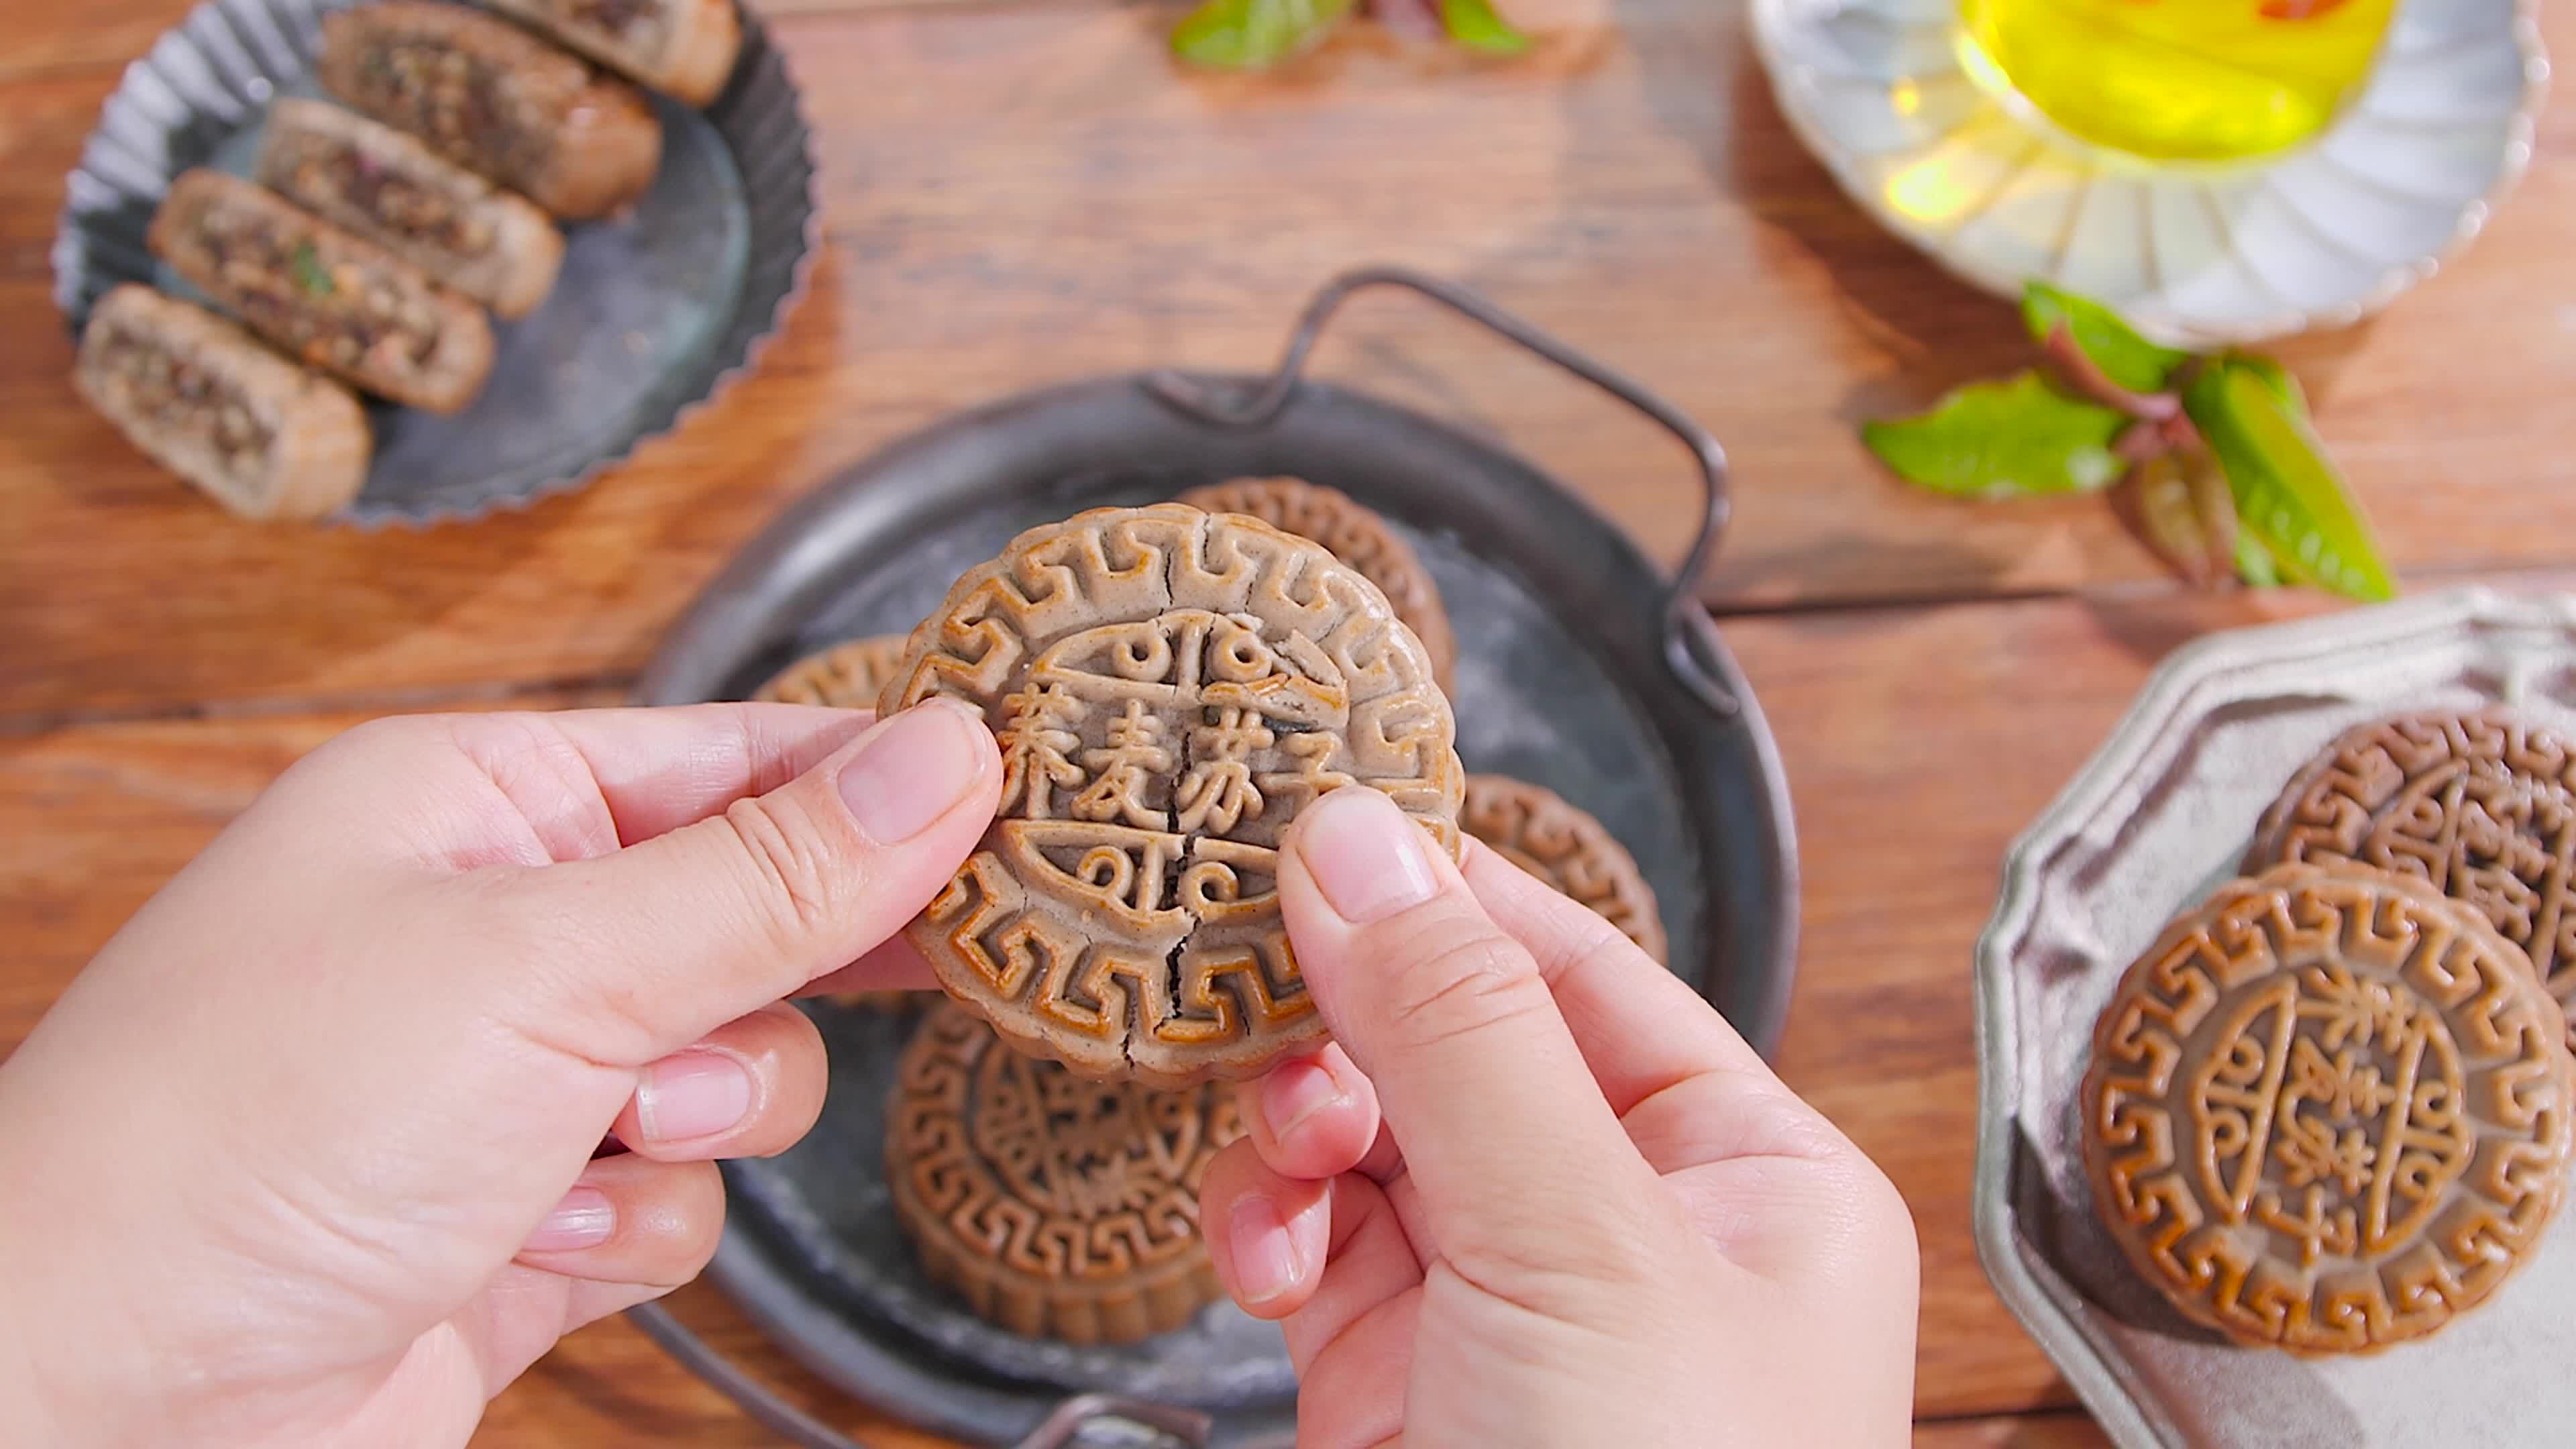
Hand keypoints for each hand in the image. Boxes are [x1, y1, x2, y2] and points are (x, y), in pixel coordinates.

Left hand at [0, 701, 1000, 1447]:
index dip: (872, 781)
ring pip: (739, 1067)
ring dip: (697, 1117)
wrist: (103, 1415)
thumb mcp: (545, 966)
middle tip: (903, 973)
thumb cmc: (246, 1137)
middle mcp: (496, 928)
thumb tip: (953, 752)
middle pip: (753, 914)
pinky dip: (634, 1227)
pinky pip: (680, 1194)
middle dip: (775, 977)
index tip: (1014, 801)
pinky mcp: (529, 1219)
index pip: (731, 753)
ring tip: (594, 1143)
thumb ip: (770, 874)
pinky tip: (534, 1245)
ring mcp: (513, 1081)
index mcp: (472, 802)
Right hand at [1199, 788, 1919, 1447]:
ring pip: (1371, 1139)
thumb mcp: (1576, 1250)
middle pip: (1461, 1044)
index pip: (1582, 971)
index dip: (1447, 895)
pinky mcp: (1405, 1383)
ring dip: (1300, 1127)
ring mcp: (1513, 1309)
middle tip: (1249, 989)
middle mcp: (1637, 1230)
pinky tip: (1263, 1255)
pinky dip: (1273, 1229)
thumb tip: (1359, 832)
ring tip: (1281, 1154)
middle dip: (1353, 1024)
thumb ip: (1462, 1033)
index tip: (1313, 822)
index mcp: (1750, 1178)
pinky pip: (1320, 1246)